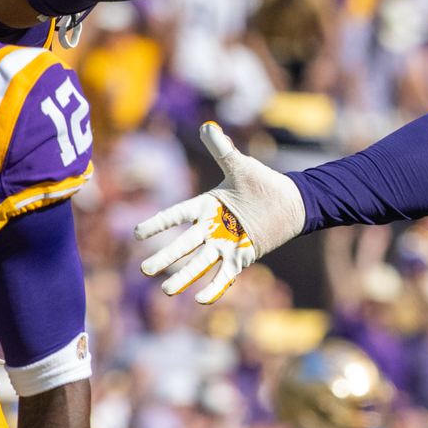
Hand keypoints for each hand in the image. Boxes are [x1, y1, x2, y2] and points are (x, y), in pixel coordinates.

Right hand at [134, 122, 305, 303]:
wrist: (290, 203)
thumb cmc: (263, 183)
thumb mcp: (240, 166)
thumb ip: (222, 150)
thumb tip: (207, 127)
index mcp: (206, 205)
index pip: (176, 215)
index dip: (157, 224)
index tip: (136, 234)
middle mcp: (211, 228)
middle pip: (184, 244)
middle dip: (165, 257)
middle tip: (144, 269)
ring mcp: (225, 244)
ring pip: (200, 263)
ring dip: (184, 277)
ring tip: (167, 291)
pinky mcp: (242, 257)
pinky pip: (225, 275)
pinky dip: (215, 288)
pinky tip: (202, 300)